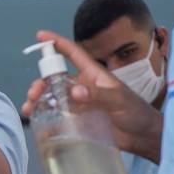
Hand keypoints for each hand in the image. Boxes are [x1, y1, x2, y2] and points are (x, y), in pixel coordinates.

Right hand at [21, 31, 162, 161]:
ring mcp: (80, 104)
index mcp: (93, 74)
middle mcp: (83, 87)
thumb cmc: (137, 112)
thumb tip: (75, 92)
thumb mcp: (120, 99)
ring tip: (30, 108)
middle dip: (41, 82)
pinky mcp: (79, 121)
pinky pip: (58, 117)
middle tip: (34, 93)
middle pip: (55, 78)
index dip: (56, 43)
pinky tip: (38, 124)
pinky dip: (46, 119)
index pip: (72, 53)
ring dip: (39, 100)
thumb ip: (99, 95)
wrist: (144, 137)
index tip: (40, 36)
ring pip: (53, 97)